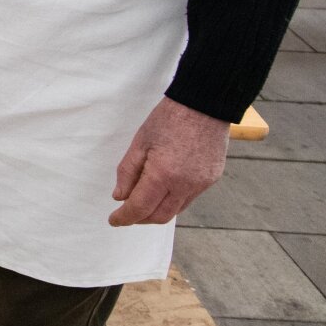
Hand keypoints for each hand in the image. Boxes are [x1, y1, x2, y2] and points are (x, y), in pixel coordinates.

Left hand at [108, 97, 229, 225]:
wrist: (203, 105)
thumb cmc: (168, 120)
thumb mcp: (139, 143)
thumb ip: (128, 172)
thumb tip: (120, 197)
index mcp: (163, 175)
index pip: (140, 208)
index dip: (124, 217)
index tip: (114, 220)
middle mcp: (185, 185)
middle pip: (159, 216)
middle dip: (140, 219)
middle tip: (126, 213)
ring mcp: (202, 184)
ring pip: (176, 210)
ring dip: (157, 211)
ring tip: (143, 202)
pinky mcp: (211, 179)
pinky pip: (189, 199)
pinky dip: (173, 200)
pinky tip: (163, 190)